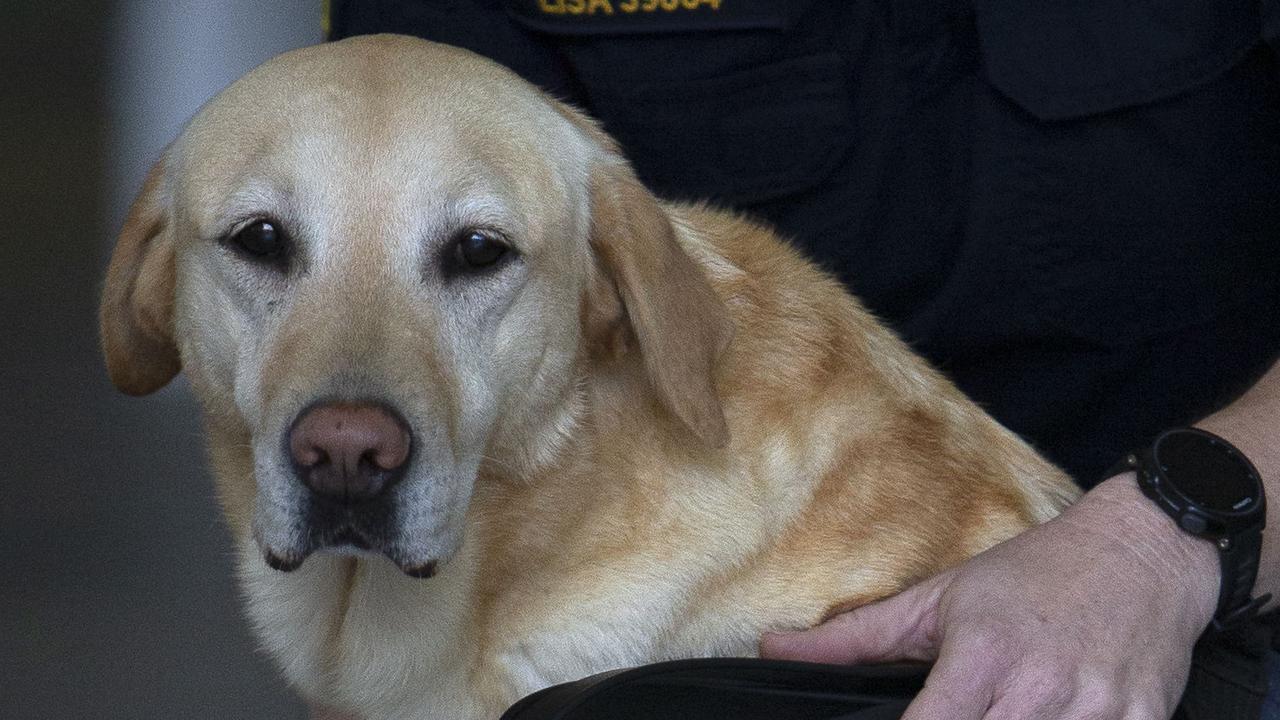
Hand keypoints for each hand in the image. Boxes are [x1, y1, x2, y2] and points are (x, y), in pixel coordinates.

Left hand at [760, 474, 1219, 718]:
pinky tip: (1053, 718)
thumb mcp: (942, 597)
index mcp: (982, 654)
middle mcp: (1039, 686)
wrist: (1144, 547)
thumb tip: (772, 650)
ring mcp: (1097, 709)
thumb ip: (856, 637)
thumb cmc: (1033, 572)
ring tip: (1001, 712)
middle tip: (958, 714)